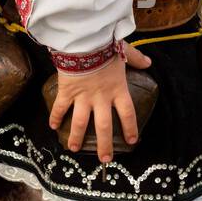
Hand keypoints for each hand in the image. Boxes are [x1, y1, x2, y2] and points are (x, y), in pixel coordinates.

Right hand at [48, 42, 152, 162]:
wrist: (84, 41)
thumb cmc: (105, 45)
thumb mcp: (125, 50)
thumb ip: (136, 58)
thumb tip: (148, 62)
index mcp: (118, 89)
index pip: (127, 113)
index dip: (130, 128)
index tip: (131, 141)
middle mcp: (101, 98)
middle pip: (104, 126)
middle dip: (105, 144)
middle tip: (105, 159)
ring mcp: (83, 97)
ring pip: (81, 123)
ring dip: (77, 137)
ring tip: (75, 149)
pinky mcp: (67, 92)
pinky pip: (61, 107)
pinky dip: (56, 117)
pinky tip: (53, 127)